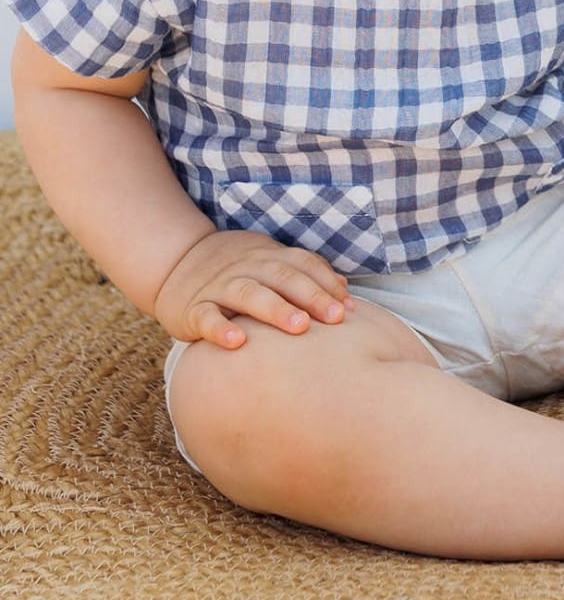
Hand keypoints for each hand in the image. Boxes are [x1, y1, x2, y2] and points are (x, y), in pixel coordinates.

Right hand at [152, 228, 355, 348]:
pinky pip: (207, 317)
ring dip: (276, 309)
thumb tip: (344, 288)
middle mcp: (248, 269)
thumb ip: (306, 273)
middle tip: (336, 317)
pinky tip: (237, 342)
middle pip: (283, 278)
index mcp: (270, 257)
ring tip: (299, 326)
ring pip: (250, 294)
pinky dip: (221, 329)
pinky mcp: (194, 308)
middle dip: (312, 296)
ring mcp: (220, 287)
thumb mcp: (271, 262)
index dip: (327, 284)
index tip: (350, 308)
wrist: (177, 260)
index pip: (304, 265)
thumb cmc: (239, 269)